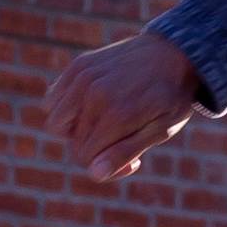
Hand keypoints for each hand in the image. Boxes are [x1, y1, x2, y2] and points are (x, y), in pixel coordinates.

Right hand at [47, 31, 204, 182]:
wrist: (174, 53)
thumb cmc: (171, 98)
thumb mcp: (160, 130)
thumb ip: (125, 151)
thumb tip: (94, 173)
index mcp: (116, 114)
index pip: (84, 158)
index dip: (105, 166)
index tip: (131, 160)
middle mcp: (93, 94)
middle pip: (73, 143)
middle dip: (94, 150)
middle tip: (121, 140)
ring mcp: (82, 77)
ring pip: (55, 123)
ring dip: (75, 129)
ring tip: (103, 122)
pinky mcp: (78, 66)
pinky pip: (53, 100)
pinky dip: (66, 108)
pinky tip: (92, 105)